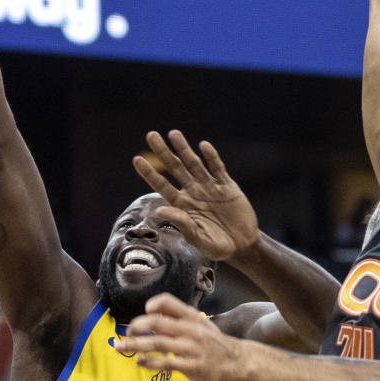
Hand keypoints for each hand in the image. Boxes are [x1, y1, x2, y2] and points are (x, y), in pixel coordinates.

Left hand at [123, 293, 242, 380]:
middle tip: (126, 332)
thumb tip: (152, 314)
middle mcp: (189, 329)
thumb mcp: (201, 323)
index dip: (151, 305)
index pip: (167, 302)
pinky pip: (165, 363)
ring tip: (120, 347)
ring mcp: (190, 348)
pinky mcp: (190, 366)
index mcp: (191, 316)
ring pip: (156, 343)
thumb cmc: (214, 342)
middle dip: (136, 326)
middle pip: (156, 322)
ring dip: (135, 344)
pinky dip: (149, 362)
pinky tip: (139, 361)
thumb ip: (179, 319)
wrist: (236, 362)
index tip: (144, 312)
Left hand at [133, 131, 258, 261]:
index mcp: (182, 205)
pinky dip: (211, 157)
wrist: (242, 246)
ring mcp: (210, 187)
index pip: (162, 185)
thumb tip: (160, 210)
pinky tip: (203, 146)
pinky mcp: (227, 186)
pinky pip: (217, 168)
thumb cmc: (217, 246)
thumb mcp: (198, 238)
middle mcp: (193, 192)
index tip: (137, 159)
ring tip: (173, 133)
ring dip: (184, 149)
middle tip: (151, 135)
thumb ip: (181, 223)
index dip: (149, 173)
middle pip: (175, 168)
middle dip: (164, 152)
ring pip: (194, 164)